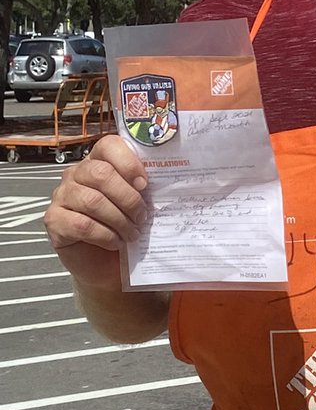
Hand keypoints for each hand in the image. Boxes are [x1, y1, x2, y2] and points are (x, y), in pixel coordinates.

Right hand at [44, 134, 148, 291]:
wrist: (108, 264)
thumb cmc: (125, 227)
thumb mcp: (138, 203)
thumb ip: (144, 187)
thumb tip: (167, 180)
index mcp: (98, 161)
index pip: (108, 145)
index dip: (128, 163)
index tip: (145, 184)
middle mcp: (76, 174)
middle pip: (100, 174)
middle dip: (128, 198)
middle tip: (142, 216)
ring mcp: (62, 196)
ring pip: (92, 200)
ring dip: (119, 219)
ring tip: (132, 233)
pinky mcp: (54, 220)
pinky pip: (82, 225)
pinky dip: (105, 235)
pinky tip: (116, 242)